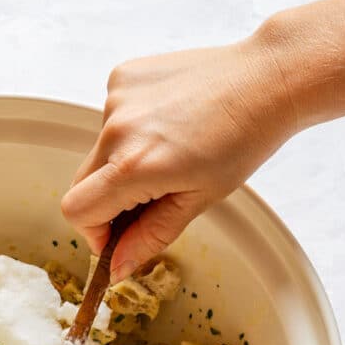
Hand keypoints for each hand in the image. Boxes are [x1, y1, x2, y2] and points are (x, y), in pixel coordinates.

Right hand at [61, 35, 296, 279]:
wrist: (266, 79)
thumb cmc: (243, 139)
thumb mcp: (199, 200)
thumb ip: (150, 237)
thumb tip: (117, 267)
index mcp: (134, 166)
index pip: (77, 210)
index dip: (93, 231)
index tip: (118, 234)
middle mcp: (116, 129)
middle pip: (82, 183)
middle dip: (109, 199)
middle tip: (151, 195)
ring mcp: (116, 98)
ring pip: (100, 150)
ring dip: (124, 160)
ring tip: (172, 147)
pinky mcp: (122, 76)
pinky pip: (112, 118)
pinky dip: (132, 128)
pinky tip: (170, 120)